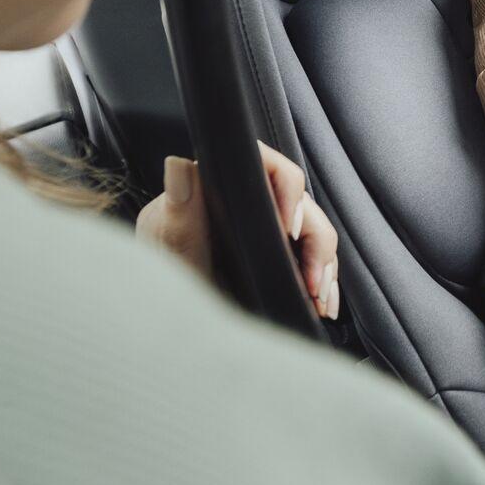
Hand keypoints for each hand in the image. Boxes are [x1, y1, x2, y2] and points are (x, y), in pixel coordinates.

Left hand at [134, 142, 340, 318]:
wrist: (164, 320)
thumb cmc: (160, 280)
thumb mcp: (171, 249)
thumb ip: (178, 210)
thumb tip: (178, 165)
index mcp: (219, 188)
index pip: (266, 167)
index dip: (287, 191)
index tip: (290, 229)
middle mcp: (247, 202)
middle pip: (300, 203)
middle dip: (315, 243)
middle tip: (311, 280)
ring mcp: (264, 228)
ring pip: (313, 231)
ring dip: (323, 265)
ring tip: (319, 298)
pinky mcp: (275, 255)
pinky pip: (312, 258)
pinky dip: (322, 280)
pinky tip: (323, 302)